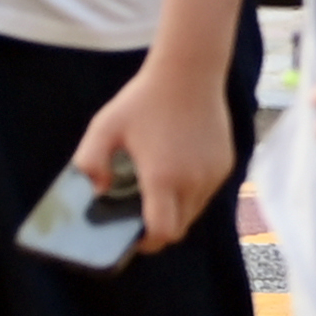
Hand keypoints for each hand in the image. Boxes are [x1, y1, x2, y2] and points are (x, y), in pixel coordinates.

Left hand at [70, 54, 242, 254]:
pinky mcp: (226, 163)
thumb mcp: (103, 127)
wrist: (190, 73)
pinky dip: (192, 192)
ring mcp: (213, 173)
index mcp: (163, 178)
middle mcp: (193, 181)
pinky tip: (177, 168)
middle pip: (180, 227)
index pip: (163, 232)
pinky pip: (208, 191)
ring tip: (159, 188)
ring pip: (195, 211)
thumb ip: (89, 163)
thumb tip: (97, 191)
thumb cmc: (143, 100)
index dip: (148, 243)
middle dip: (161, 228)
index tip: (135, 238)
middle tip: (142, 214)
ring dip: (177, 210)